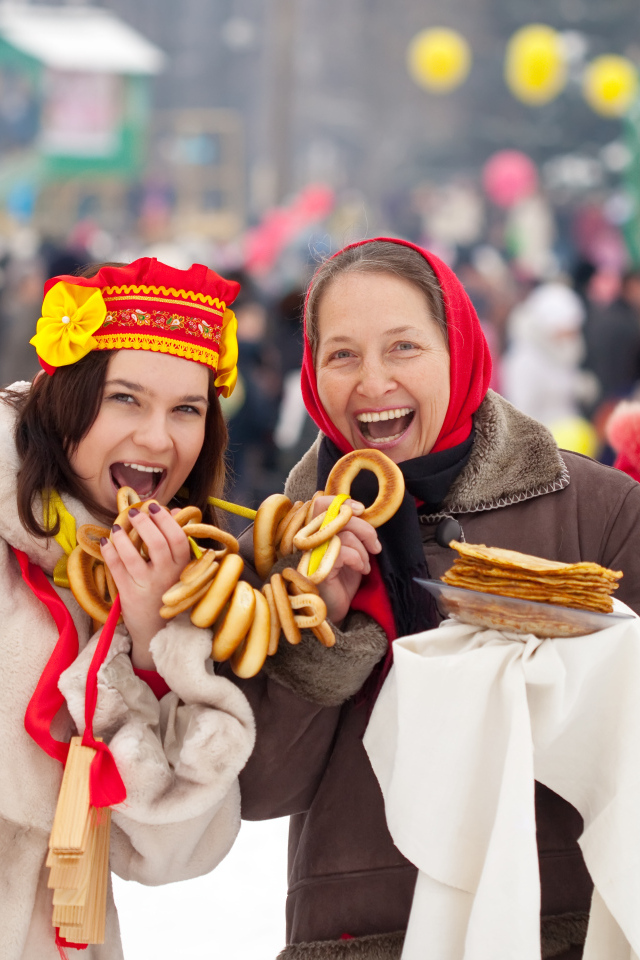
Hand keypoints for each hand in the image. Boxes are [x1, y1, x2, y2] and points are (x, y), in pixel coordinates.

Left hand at [100, 504, 190, 669]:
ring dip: (123, 537)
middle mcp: (167, 577)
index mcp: (183, 568)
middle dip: (144, 523)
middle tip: (134, 512)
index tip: (154, 507)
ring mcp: (147, 586)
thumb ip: (177, 541)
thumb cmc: (169, 593)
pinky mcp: (129, 596)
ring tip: (117, 526)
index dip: (165, 520)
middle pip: (156, 544)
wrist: (157, 632)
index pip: (178, 538)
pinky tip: (106, 542)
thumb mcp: (180, 569)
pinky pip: (116, 570)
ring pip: (133, 557)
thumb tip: (174, 510)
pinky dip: (109, 553)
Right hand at [309, 497, 381, 624]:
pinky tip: (361, 570)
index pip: (320, 504)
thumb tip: (362, 513)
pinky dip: (358, 559)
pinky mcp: (317, 568)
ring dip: (363, 550)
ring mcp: (311, 554)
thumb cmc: (343, 580)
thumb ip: (351, 532)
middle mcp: (309, 540)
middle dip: (364, 528)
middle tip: (375, 546)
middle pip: (336, 515)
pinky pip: (343, 552)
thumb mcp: (350, 551)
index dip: (340, 501)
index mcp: (316, 532)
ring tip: (366, 565)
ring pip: (345, 534)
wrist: (337, 612)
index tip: (361, 509)